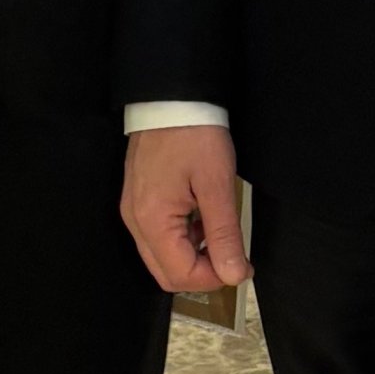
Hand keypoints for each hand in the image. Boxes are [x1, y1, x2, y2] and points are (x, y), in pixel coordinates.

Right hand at [123, 124, 249, 295]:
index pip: (180, 275)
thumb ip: (224, 234)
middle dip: (201, 272)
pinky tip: (201, 216)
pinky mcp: (137, 200)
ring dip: (192, 255)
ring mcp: (132, 211)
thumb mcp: (217, 184)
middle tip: (231, 254)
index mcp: (151, 220)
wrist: (170, 96)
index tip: (242, 264)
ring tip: (217, 230)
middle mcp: (134, 221)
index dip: (214, 278)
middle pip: (165, 273)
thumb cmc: (194, 134)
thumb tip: (234, 276)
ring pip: (161, 257)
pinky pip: (157, 236)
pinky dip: (182, 238)